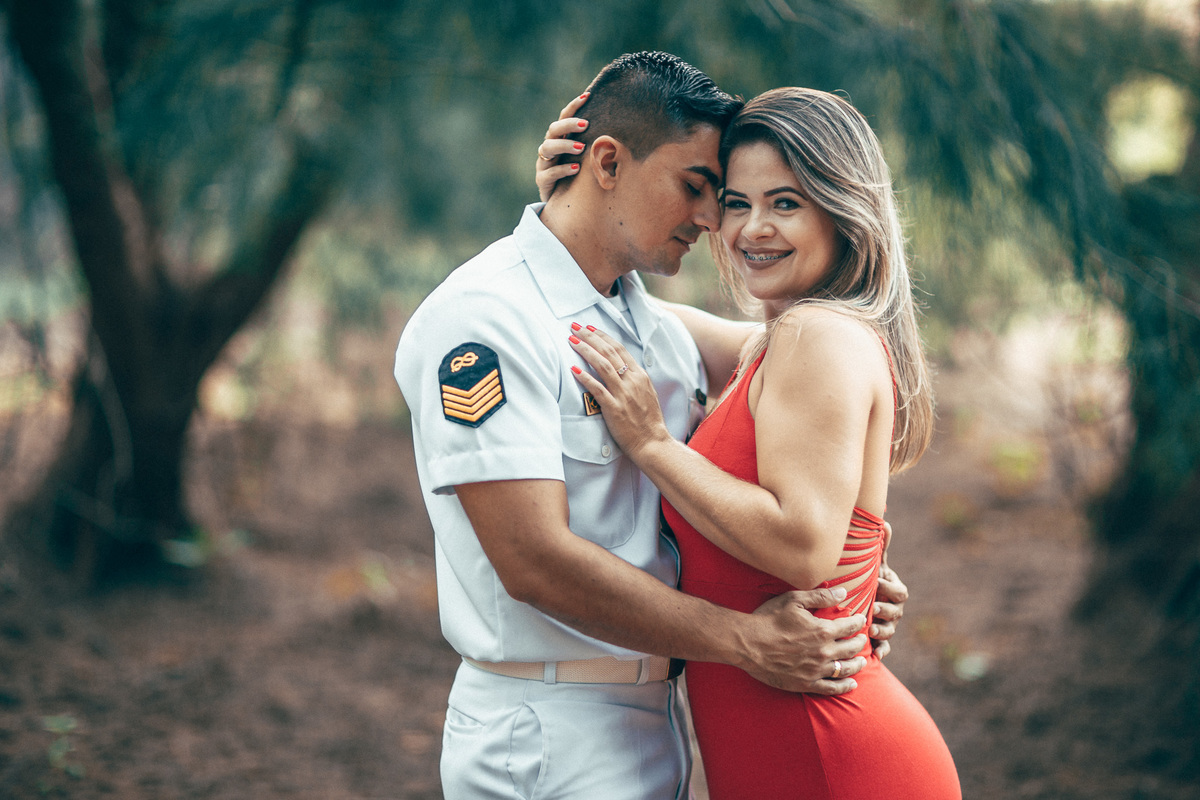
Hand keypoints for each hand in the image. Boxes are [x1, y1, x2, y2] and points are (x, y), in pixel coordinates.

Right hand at [535, 92, 589, 200]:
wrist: (562, 203)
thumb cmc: (578, 177)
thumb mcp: (586, 159)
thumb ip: (595, 145)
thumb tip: (620, 130)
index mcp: (559, 139)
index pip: (563, 117)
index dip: (573, 106)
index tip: (587, 96)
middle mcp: (549, 148)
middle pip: (553, 130)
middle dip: (568, 124)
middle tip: (585, 124)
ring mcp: (543, 164)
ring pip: (547, 148)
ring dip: (565, 145)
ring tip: (581, 147)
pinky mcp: (542, 180)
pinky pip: (550, 173)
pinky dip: (563, 169)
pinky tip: (576, 169)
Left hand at [568, 324, 671, 458]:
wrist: (652, 442)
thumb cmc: (648, 421)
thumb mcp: (646, 393)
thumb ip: (633, 379)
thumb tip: (620, 367)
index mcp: (639, 376)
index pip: (619, 349)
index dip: (602, 336)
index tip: (589, 328)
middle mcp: (632, 381)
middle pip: (609, 352)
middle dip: (590, 337)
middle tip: (575, 327)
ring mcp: (623, 394)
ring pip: (602, 365)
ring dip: (586, 350)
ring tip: (571, 341)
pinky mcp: (614, 408)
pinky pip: (597, 389)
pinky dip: (585, 377)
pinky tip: (574, 369)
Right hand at [742, 588, 868, 694]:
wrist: (747, 644)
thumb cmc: (768, 619)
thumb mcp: (793, 600)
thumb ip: (820, 596)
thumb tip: (843, 592)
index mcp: (822, 630)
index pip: (849, 626)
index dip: (857, 622)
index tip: (861, 619)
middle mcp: (823, 652)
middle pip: (851, 648)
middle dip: (860, 642)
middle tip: (863, 639)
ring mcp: (815, 670)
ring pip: (845, 669)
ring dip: (857, 664)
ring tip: (862, 661)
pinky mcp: (805, 683)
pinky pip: (831, 687)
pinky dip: (844, 686)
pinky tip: (851, 684)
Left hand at [870, 545, 907, 658]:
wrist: (859, 598)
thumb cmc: (867, 578)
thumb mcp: (874, 564)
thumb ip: (880, 547)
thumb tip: (884, 522)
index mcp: (894, 591)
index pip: (899, 592)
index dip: (890, 588)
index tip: (877, 582)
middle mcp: (894, 609)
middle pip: (896, 613)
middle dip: (885, 611)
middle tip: (872, 607)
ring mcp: (888, 624)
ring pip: (890, 630)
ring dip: (882, 631)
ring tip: (870, 629)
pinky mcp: (879, 638)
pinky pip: (884, 647)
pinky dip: (882, 650)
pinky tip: (875, 654)